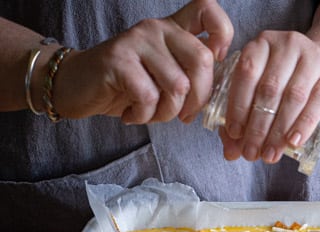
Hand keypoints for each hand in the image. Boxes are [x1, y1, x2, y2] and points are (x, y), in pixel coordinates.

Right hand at [52, 0, 232, 123]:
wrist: (77, 87)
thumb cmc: (128, 86)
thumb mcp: (166, 77)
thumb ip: (191, 76)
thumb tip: (220, 94)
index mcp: (174, 29)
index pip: (208, 10)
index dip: (223, 34)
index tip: (216, 62)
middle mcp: (157, 28)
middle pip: (202, 60)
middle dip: (198, 99)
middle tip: (182, 115)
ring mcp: (137, 41)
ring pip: (178, 86)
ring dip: (168, 113)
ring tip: (150, 113)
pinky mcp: (118, 60)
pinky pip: (149, 97)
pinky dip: (145, 115)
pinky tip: (132, 113)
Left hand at [218, 30, 319, 162]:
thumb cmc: (289, 81)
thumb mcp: (264, 91)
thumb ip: (244, 118)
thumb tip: (230, 152)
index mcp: (263, 43)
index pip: (246, 73)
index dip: (238, 106)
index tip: (234, 134)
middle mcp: (289, 44)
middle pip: (269, 89)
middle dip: (258, 126)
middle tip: (252, 153)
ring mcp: (314, 57)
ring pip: (293, 97)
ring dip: (279, 131)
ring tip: (271, 154)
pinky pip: (318, 101)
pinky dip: (304, 124)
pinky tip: (293, 141)